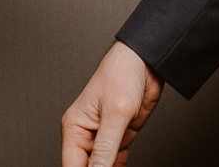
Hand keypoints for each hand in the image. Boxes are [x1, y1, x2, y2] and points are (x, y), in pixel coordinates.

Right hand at [62, 41, 163, 166]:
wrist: (146, 62)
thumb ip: (105, 148)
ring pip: (102, 166)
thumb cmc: (122, 75)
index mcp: (75, 127)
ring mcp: (104, 136)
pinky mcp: (120, 137)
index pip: (72, 166)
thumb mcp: (115, 115)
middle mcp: (86, 134)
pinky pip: (116, 162)